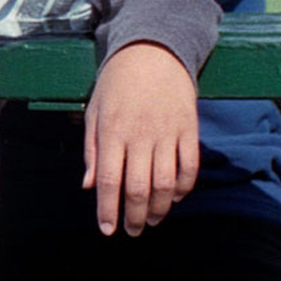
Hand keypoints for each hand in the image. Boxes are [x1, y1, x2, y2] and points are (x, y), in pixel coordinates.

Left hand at [82, 44, 200, 235]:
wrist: (153, 50)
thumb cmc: (117, 83)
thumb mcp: (95, 112)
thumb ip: (92, 151)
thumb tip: (90, 186)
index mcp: (112, 131)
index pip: (110, 180)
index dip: (108, 210)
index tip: (108, 230)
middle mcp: (140, 134)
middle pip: (139, 188)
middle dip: (135, 216)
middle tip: (133, 231)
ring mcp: (167, 132)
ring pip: (166, 183)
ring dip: (160, 208)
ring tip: (153, 220)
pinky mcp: (189, 128)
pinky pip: (190, 166)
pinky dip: (185, 187)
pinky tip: (176, 197)